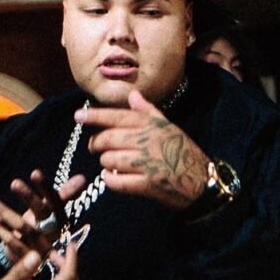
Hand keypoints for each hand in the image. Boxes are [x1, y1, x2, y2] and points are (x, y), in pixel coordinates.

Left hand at [0, 170, 85, 260]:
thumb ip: (64, 194)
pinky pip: (15, 245)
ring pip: (24, 228)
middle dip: (28, 196)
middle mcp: (52, 231)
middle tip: (14, 183)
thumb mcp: (53, 211)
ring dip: (7, 212)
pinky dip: (4, 233)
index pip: (55, 200)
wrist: (39, 262)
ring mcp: (40, 245)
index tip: (35, 173)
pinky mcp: (27, 258)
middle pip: (41, 212)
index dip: (46, 188)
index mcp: (59, 218)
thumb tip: (82, 178)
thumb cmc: (45, 228)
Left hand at [80, 89, 208, 210]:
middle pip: (107, 139)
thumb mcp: (169, 127)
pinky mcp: (147, 184)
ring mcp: (147, 163)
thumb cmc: (183, 152)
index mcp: (151, 125)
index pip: (116, 117)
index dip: (94, 116)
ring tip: (112, 164)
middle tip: (94, 147)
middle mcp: (147, 141)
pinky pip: (115, 181)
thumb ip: (147, 112)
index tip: (77, 116)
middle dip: (95, 144)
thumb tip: (133, 94)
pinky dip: (110, 179)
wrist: (203, 183)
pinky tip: (113, 177)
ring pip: (108, 160)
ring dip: (105, 163)